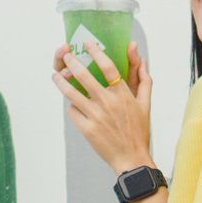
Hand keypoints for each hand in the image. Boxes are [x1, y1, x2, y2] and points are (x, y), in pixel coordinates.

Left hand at [51, 38, 154, 171]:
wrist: (131, 158)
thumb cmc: (139, 131)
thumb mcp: (145, 104)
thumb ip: (144, 80)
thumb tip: (144, 60)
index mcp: (123, 95)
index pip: (107, 67)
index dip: (96, 52)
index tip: (88, 44)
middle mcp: (107, 103)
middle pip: (84, 76)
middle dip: (71, 62)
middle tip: (65, 55)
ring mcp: (95, 116)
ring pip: (71, 93)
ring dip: (60, 81)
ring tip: (56, 75)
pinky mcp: (86, 128)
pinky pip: (72, 111)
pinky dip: (71, 105)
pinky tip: (71, 103)